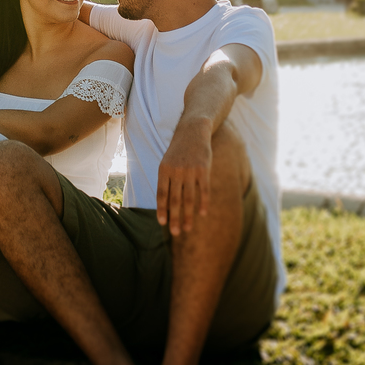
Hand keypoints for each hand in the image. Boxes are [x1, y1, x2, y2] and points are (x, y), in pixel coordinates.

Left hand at [156, 120, 212, 236]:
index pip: (162, 194)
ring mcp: (190, 170)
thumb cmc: (178, 151)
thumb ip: (166, 181)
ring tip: (187, 228)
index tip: (163, 223)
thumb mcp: (167, 162)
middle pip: (175, 199)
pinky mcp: (203, 169)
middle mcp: (176, 171)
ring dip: (188, 215)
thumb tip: (165, 205)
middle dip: (175, 218)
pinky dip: (203, 203)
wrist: (193, 131)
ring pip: (189, 198)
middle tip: (176, 233)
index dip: (162, 210)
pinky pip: (203, 190)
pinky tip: (203, 214)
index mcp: (164, 170)